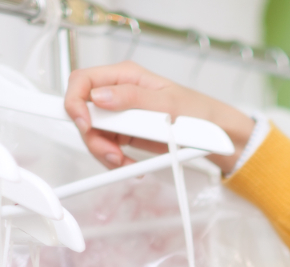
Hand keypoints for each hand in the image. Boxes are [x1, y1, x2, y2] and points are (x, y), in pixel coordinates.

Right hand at [63, 61, 254, 172]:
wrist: (215, 135)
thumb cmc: (198, 111)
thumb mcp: (168, 103)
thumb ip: (131, 99)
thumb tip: (100, 97)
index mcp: (125, 76)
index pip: (83, 81)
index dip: (75, 102)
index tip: (85, 125)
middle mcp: (118, 93)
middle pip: (84, 112)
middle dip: (93, 137)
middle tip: (112, 155)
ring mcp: (121, 115)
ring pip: (94, 134)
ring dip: (104, 153)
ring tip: (125, 164)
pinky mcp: (126, 134)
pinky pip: (108, 148)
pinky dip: (115, 161)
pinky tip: (130, 166)